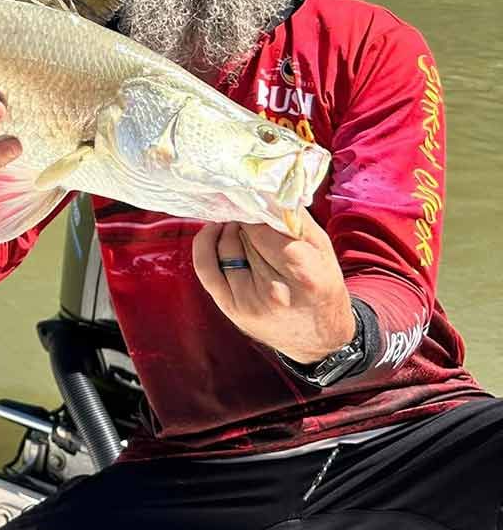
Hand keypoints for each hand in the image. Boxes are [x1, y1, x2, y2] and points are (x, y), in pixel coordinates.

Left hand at [192, 211, 355, 363]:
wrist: (320, 340)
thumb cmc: (323, 286)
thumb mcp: (322, 250)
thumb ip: (295, 219)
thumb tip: (264, 189)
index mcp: (303, 274)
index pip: (263, 228)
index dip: (256, 210)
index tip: (254, 198)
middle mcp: (273, 291)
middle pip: (245, 235)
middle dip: (245, 218)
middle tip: (248, 207)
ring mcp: (248, 302)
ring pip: (225, 246)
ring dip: (229, 228)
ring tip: (240, 222)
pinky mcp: (231, 308)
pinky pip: (206, 267)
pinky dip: (206, 243)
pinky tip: (214, 230)